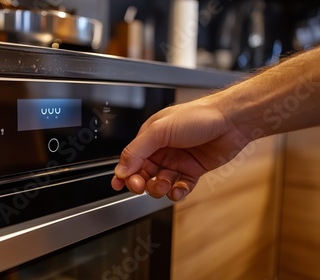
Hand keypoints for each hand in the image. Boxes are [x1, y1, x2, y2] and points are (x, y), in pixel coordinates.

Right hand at [111, 97, 249, 200]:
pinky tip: (178, 189)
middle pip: (143, 174)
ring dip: (158, 188)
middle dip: (141, 183)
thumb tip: (121, 168)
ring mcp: (178, 161)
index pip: (131, 160)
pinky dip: (177, 191)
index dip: (124, 173)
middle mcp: (162, 150)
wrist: (232, 120)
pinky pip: (180, 187)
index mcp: (150, 137)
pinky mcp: (193, 170)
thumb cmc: (197, 116)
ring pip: (160, 183)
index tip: (119, 185)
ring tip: (163, 185)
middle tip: (142, 186)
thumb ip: (137, 150)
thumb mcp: (159, 131)